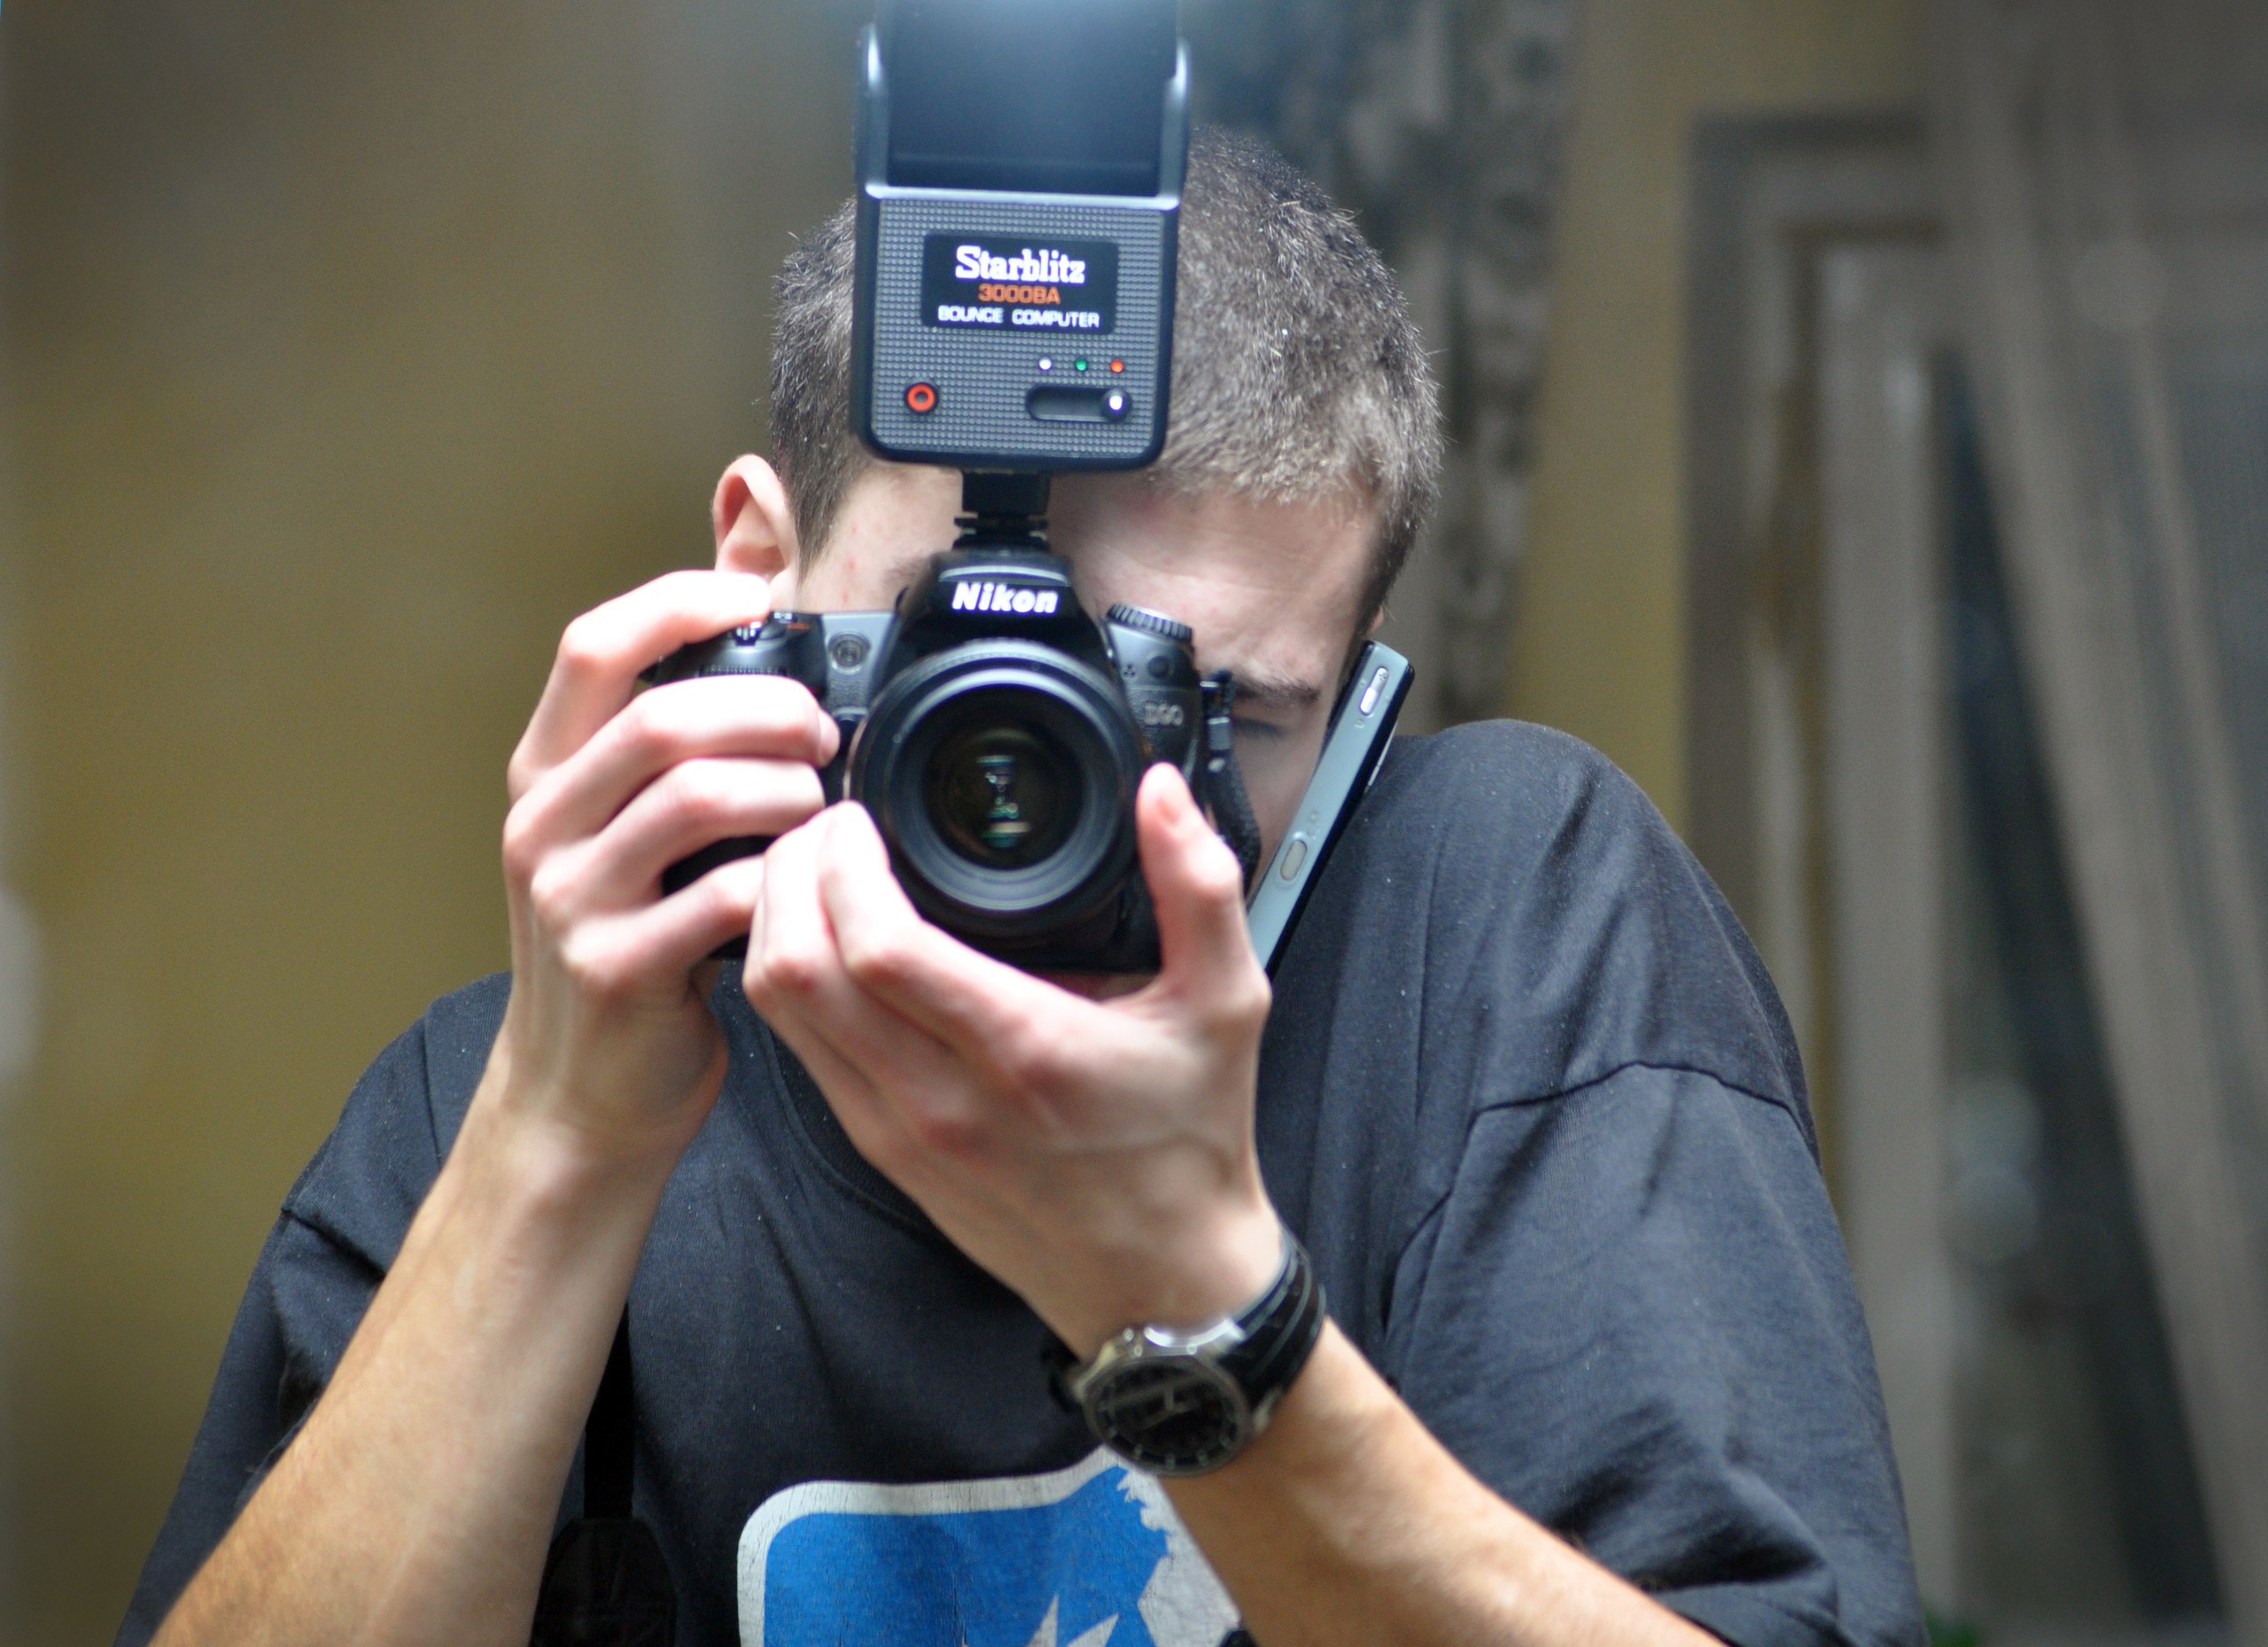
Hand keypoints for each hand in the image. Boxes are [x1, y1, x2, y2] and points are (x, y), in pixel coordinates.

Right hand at [489, 571, 838, 1172]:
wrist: (582, 1090)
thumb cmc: (626, 940)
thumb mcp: (625, 828)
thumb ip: (674, 733)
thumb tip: (750, 599)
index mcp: (548, 772)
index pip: (594, 645)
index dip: (680, 602)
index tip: (760, 600)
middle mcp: (545, 823)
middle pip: (664, 717)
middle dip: (768, 710)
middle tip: (821, 735)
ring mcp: (573, 897)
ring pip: (698, 796)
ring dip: (787, 791)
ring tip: (819, 808)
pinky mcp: (618, 967)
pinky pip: (723, 895)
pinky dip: (784, 876)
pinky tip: (805, 883)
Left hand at [743, 764, 1282, 1353]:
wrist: (1161, 1283)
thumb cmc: (1190, 1144)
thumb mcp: (1227, 1003)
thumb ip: (1199, 884)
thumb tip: (1161, 791)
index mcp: (1021, 1050)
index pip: (879, 948)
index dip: (843, 863)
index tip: (862, 815)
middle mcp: (940, 1097)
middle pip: (797, 970)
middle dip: (789, 874)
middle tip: (824, 826)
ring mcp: (897, 1129)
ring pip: (779, 1012)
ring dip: (774, 925)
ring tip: (813, 870)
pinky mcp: (879, 1149)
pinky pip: (798, 1051)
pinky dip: (787, 983)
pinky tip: (820, 940)